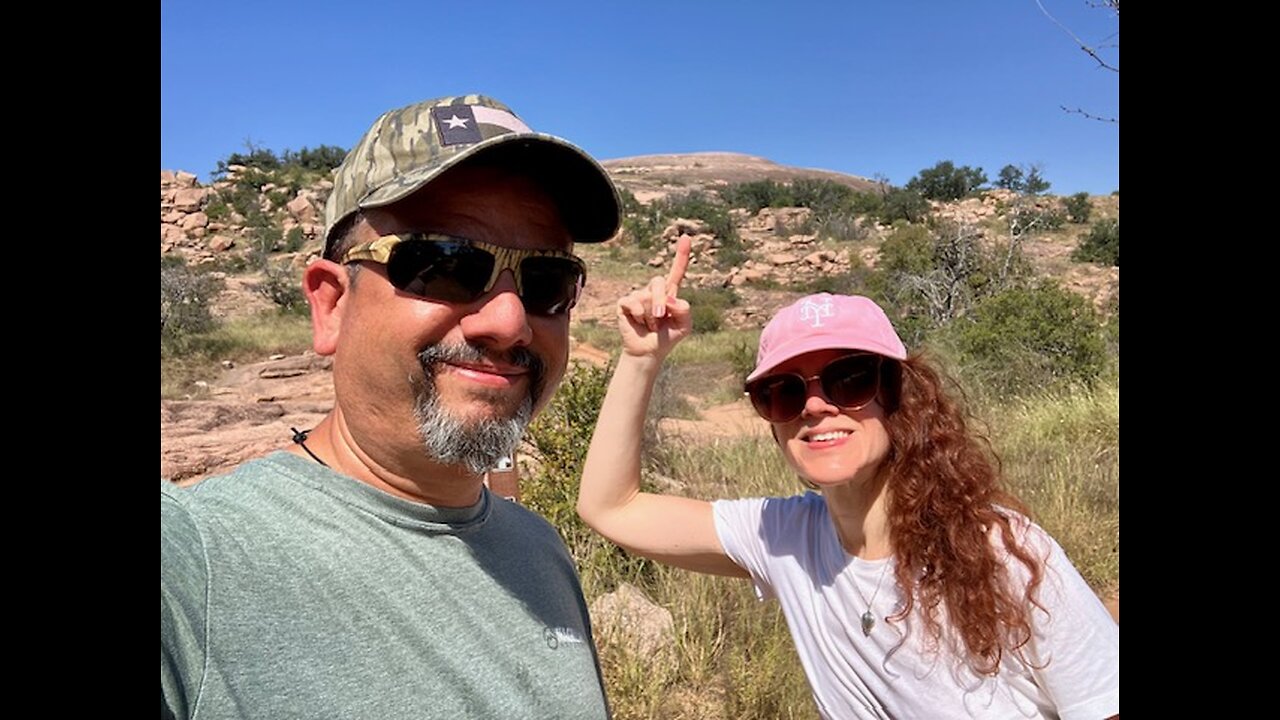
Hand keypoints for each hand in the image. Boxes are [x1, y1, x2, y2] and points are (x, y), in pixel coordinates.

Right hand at [616, 236, 692, 359]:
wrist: (650, 352)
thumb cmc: (667, 337)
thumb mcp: (684, 325)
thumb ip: (684, 309)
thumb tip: (670, 299)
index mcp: (670, 294)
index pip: (677, 271)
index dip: (681, 255)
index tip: (685, 237)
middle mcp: (654, 291)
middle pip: (659, 282)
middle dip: (661, 300)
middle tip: (661, 317)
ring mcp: (638, 296)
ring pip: (646, 295)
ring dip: (651, 315)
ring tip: (650, 326)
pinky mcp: (625, 303)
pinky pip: (633, 301)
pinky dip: (639, 314)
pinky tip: (640, 322)